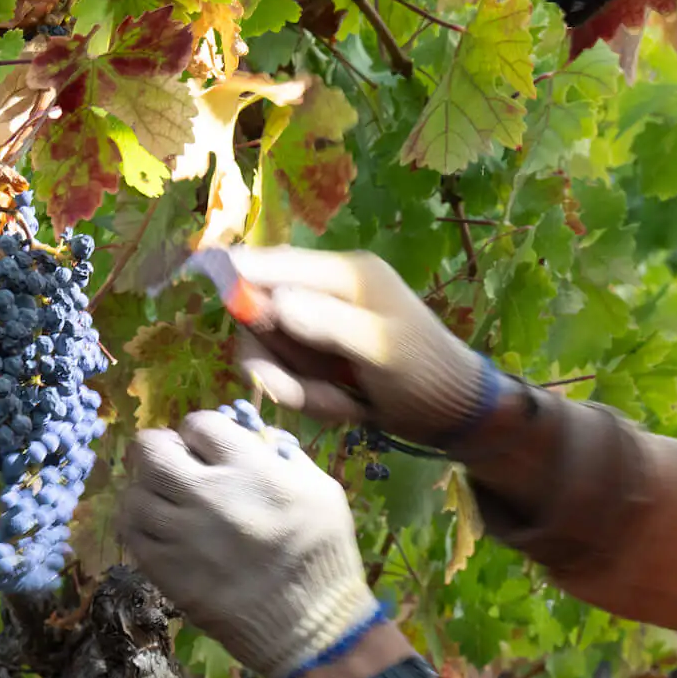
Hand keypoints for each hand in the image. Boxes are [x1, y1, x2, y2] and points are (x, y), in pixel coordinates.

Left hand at [119, 408, 385, 677]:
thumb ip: (283, 454)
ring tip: (163, 500)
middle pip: (150, 450)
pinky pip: (131, 534)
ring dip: (146, 490)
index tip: (208, 448)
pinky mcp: (166, 570)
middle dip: (158, 450)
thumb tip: (248, 434)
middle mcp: (208, 495)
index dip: (200, 432)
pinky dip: (138, 525)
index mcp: (250, 469)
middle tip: (172, 463)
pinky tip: (156, 529)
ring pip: (133, 493)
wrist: (309, 627)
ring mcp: (182, 534)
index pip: (199, 423)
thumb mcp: (322, 489)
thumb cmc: (322, 555)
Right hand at [221, 247, 516, 449]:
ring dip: (297, 386)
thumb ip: (329, 323)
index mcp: (345, 274)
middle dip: (274, 360)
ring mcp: (322, 326)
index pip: (273, 263)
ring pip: (272, 352)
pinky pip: (291, 375)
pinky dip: (311, 398)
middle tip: (293, 394)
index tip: (221, 307)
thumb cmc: (427, 375)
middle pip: (260, 314)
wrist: (454, 414)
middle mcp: (327, 292)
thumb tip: (275, 302)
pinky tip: (346, 407)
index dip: (237, 280)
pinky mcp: (321, 357)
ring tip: (341, 404)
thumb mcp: (381, 349)